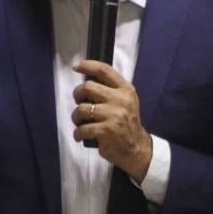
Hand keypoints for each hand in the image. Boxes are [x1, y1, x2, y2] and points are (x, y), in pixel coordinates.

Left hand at [70, 59, 152, 182]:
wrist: (136, 148)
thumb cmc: (126, 123)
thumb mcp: (126, 102)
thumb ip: (112, 90)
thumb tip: (87, 81)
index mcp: (125, 90)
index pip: (104, 70)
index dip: (87, 65)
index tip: (76, 67)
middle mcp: (120, 100)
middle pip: (87, 87)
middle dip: (77, 95)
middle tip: (79, 103)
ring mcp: (113, 116)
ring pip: (81, 109)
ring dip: (76, 117)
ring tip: (80, 122)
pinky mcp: (105, 131)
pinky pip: (82, 128)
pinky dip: (77, 133)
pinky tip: (81, 136)